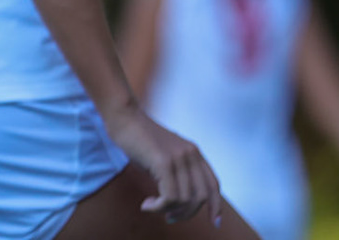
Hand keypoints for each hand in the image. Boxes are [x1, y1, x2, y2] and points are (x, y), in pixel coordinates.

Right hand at [103, 104, 224, 224]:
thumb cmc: (137, 137)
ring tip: (151, 206)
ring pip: (185, 200)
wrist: (122, 116)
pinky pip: (170, 197)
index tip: (214, 222)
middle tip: (170, 217)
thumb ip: (176, 170)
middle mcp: (191, 154)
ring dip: (168, 210)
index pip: (213, 184)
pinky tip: (146, 204)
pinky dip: (159, 207)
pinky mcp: (163, 162)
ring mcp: (178, 158)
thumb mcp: (164, 154)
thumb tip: (179, 199)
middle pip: (201, 196)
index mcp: (194, 152)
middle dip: (187, 213)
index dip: (216, 205)